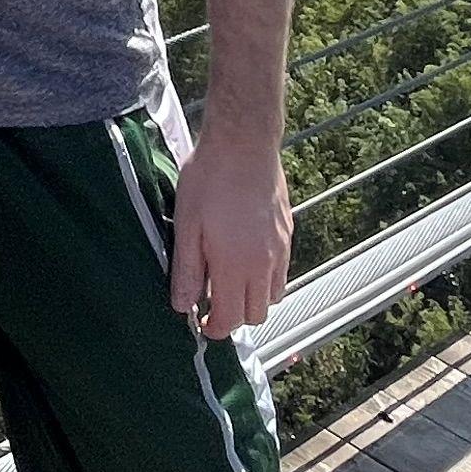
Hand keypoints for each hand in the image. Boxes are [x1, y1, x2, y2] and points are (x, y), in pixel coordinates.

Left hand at [168, 130, 292, 341]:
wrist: (244, 143)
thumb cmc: (210, 179)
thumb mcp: (187, 225)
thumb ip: (187, 270)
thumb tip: (183, 306)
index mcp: (235, 265)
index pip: (231, 318)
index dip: (215, 328)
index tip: (201, 321)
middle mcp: (264, 264)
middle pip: (256, 315)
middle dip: (234, 317)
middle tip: (212, 302)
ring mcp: (280, 249)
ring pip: (273, 296)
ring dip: (253, 299)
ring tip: (229, 281)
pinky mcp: (287, 233)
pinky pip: (282, 272)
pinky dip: (266, 279)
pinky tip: (246, 258)